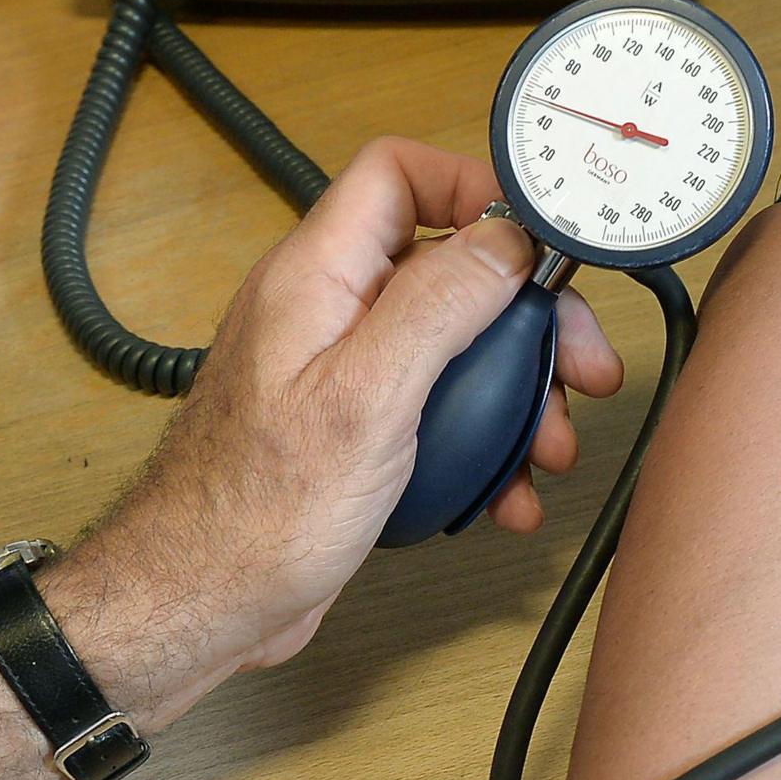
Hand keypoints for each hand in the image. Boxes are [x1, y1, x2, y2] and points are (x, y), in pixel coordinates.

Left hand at [57, 138, 624, 709]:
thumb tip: (505, 238)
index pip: (397, 175)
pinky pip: (432, 412)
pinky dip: (479, 446)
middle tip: (581, 368)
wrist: (199, 603)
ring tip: (551, 447)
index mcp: (316, 277)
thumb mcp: (366, 398)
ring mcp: (337, 372)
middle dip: (524, 317)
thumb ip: (437, 306)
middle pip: (446, 268)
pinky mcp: (350, 430)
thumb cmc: (256, 512)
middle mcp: (325, 310)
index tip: (543, 243)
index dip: (475, 188)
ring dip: (513, 394)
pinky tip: (506, 492)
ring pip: (449, 348)